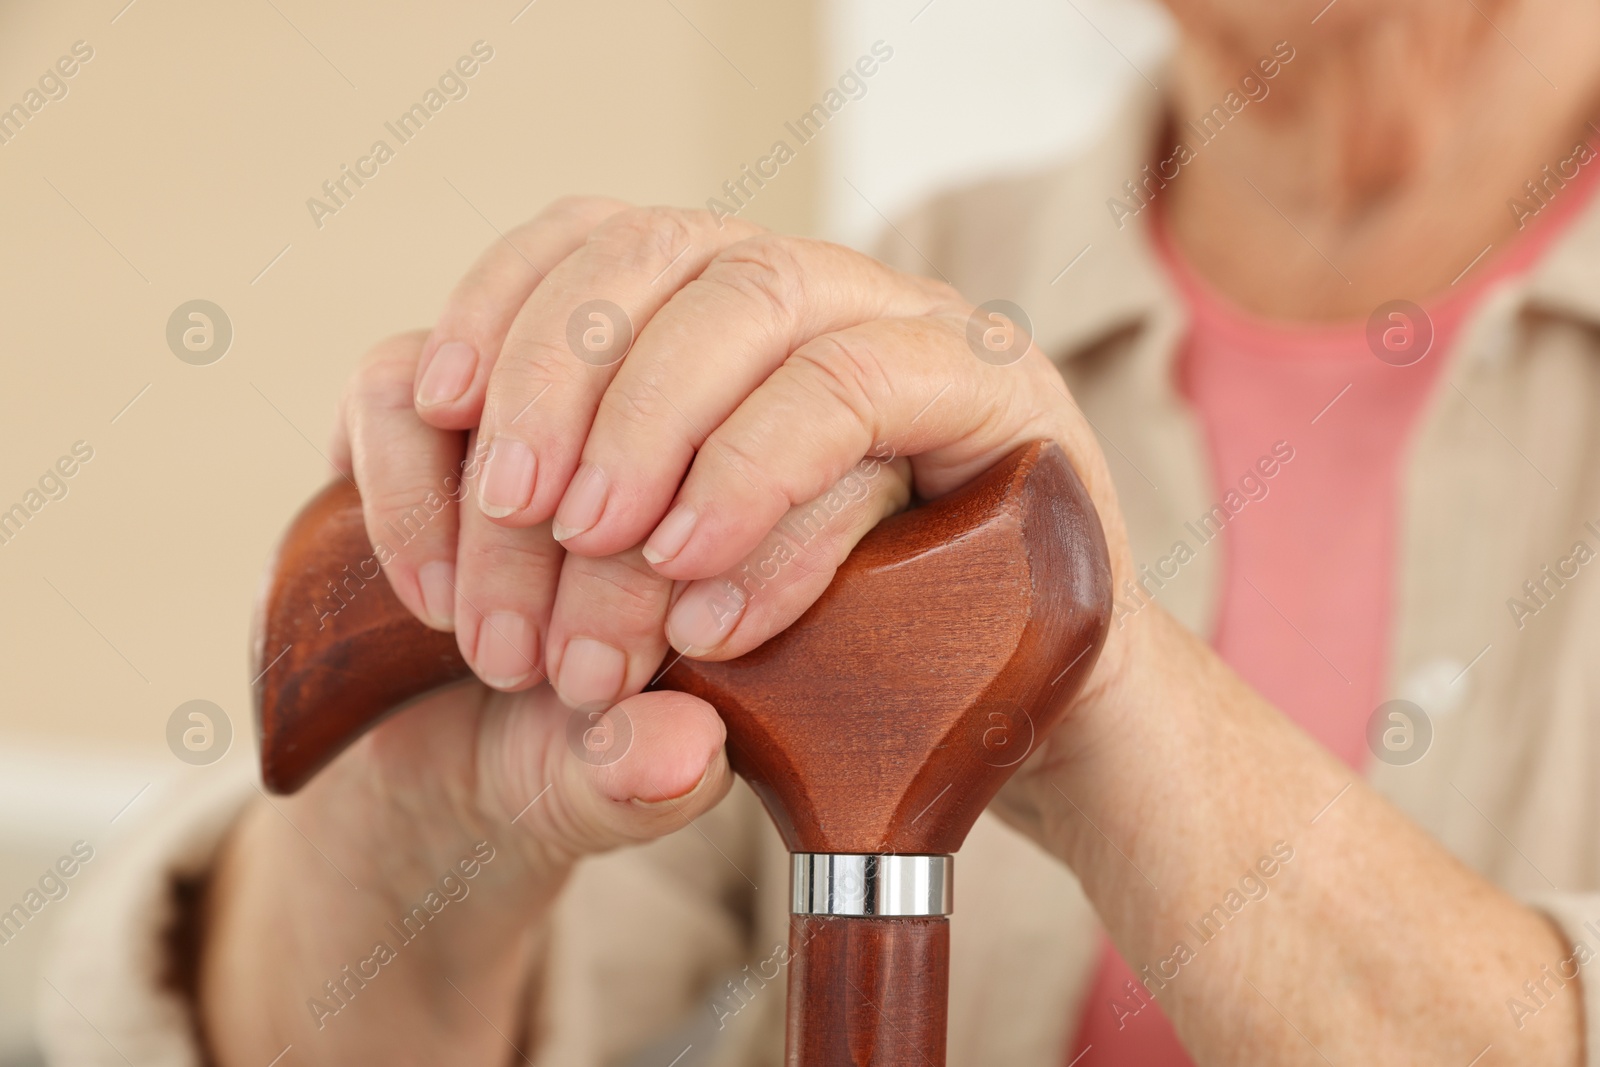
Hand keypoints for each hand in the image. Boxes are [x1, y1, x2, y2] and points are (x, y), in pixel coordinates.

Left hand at [371, 200, 1582, 1066]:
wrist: (1001, 735)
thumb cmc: (815, 690)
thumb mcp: (660, 659)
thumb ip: (588, 634)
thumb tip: (580, 652)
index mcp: (718, 326)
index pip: (584, 237)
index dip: (494, 308)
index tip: (433, 413)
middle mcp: (810, 299)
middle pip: (655, 248)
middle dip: (561, 374)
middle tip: (518, 511)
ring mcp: (904, 327)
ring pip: (758, 292)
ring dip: (661, 420)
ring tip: (607, 548)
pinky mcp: (991, 386)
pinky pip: (860, 391)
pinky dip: (767, 483)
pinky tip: (710, 605)